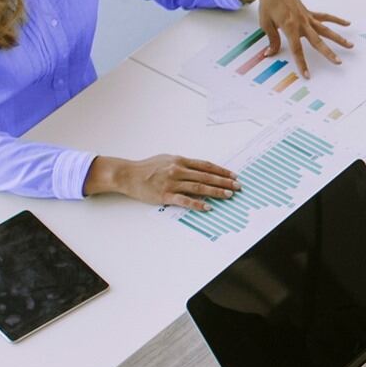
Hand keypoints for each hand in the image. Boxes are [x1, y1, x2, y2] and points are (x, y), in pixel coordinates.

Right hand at [85, 154, 238, 210]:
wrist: (128, 175)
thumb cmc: (147, 167)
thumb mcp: (167, 159)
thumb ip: (183, 164)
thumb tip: (199, 169)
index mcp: (180, 160)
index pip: (206, 166)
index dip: (221, 171)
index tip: (233, 175)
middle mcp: (178, 170)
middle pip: (206, 176)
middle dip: (224, 181)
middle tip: (237, 186)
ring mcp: (172, 183)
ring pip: (199, 187)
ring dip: (216, 191)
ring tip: (228, 195)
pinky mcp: (165, 195)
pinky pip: (184, 200)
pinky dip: (197, 204)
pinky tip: (208, 207)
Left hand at [254, 0, 352, 76]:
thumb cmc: (268, 3)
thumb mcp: (266, 23)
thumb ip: (272, 39)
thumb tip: (270, 53)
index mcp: (290, 26)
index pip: (297, 49)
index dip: (302, 63)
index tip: (307, 74)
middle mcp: (302, 23)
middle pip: (317, 41)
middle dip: (328, 53)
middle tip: (338, 62)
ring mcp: (307, 17)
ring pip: (326, 30)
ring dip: (338, 38)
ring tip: (350, 45)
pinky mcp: (309, 12)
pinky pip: (325, 17)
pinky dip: (336, 20)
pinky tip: (347, 23)